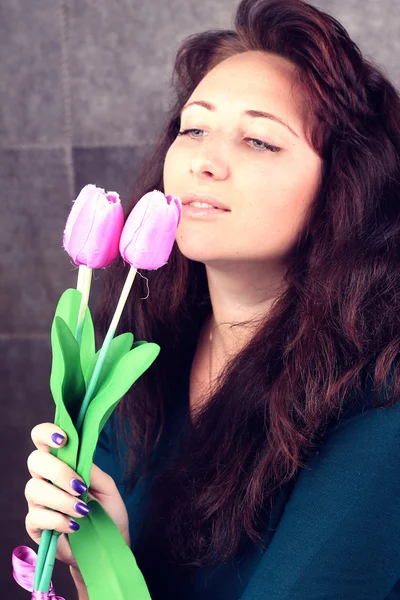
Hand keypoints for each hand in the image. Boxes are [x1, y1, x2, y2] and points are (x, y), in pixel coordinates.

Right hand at [25, 422, 129, 571]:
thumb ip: (92, 470)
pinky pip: (36, 517)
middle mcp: (45, 478)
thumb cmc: (107, 510)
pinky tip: (74, 525)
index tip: (64, 439)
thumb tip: (79, 458)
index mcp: (62, 462)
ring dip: (61, 499)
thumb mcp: (107, 487)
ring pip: (33, 488)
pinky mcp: (35, 526)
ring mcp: (38, 501)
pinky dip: (57, 520)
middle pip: (35, 460)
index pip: (42, 438)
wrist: (108, 544)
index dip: (47, 432)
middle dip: (58, 471)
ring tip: (83, 510)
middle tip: (80, 486)